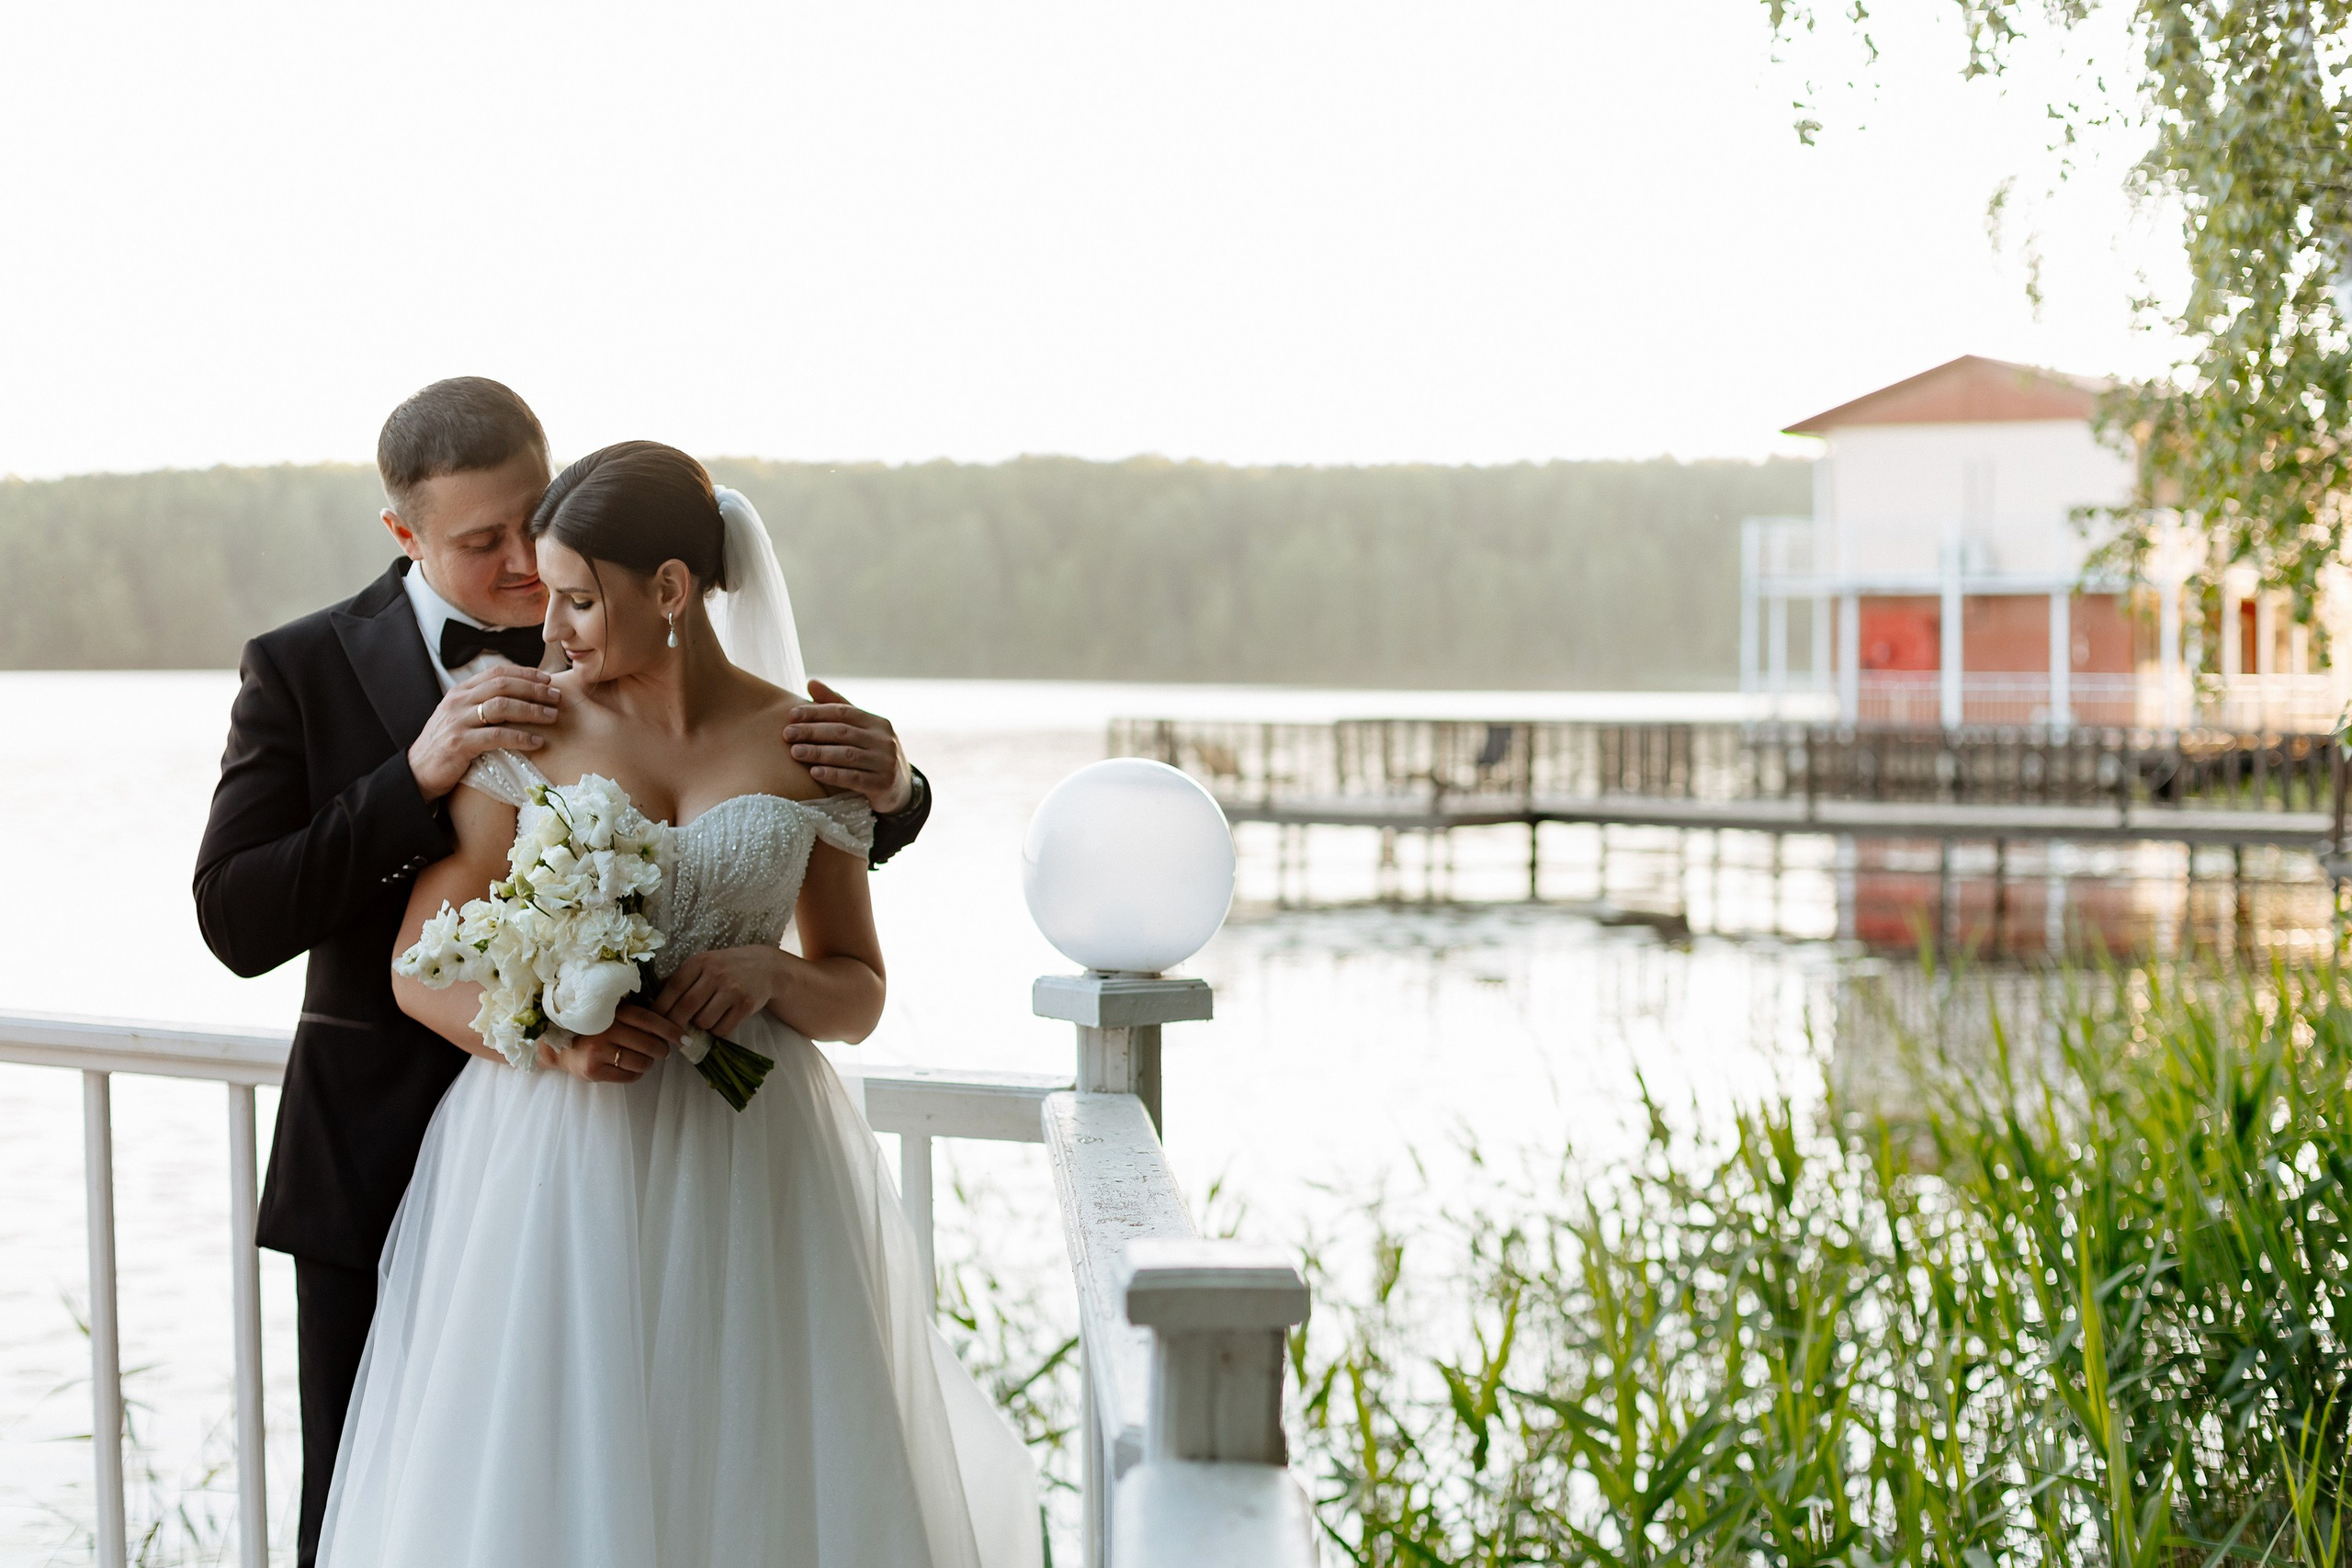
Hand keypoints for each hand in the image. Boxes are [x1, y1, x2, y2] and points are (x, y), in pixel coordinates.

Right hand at [408, 667, 560, 800]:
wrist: (418, 771)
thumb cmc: (447, 744)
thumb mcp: (461, 717)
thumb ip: (483, 704)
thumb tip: (519, 696)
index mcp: (460, 692)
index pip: (496, 673)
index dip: (525, 673)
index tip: (547, 679)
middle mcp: (458, 702)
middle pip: (503, 686)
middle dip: (534, 689)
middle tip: (556, 697)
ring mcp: (457, 721)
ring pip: (501, 707)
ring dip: (531, 710)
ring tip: (552, 716)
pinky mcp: (459, 744)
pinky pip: (495, 736)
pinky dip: (520, 737)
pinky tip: (537, 742)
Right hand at [536, 1004, 681, 1083]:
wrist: (558, 1045)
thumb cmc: (593, 1026)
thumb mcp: (611, 1011)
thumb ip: (635, 1012)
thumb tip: (672, 1015)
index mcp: (613, 1011)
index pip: (650, 1020)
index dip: (670, 1030)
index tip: (683, 1037)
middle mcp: (605, 1030)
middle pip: (650, 1045)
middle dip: (662, 1050)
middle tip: (662, 1050)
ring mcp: (598, 1052)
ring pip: (642, 1063)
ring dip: (649, 1063)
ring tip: (644, 1058)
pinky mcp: (593, 1071)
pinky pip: (628, 1076)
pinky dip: (635, 1073)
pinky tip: (629, 1066)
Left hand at [654, 946, 787, 1038]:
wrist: (765, 967)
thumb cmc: (726, 967)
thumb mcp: (701, 965)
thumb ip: (677, 980)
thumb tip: (647, 998)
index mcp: (699, 962)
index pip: (672, 989)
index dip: (659, 1009)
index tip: (652, 1023)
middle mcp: (715, 974)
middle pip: (685, 1008)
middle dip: (674, 1026)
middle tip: (671, 1034)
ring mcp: (732, 989)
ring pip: (703, 1022)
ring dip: (700, 1027)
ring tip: (704, 1020)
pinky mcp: (746, 1005)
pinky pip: (722, 1029)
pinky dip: (717, 1031)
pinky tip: (720, 1022)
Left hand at [785, 678, 913, 814]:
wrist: (899, 788)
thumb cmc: (871, 754)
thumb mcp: (860, 730)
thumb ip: (836, 707)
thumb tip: (811, 682)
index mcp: (877, 722)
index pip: (843, 712)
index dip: (816, 712)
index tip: (792, 715)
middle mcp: (884, 740)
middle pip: (843, 732)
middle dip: (812, 732)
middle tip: (787, 734)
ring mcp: (885, 762)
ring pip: (847, 755)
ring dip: (818, 753)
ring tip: (795, 752)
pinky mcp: (883, 784)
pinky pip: (854, 778)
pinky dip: (833, 775)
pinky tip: (814, 773)